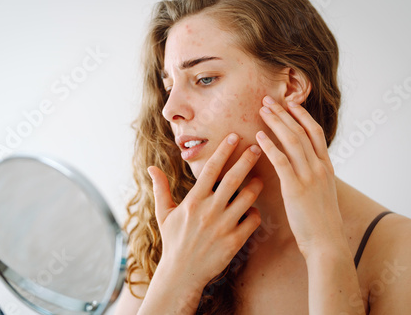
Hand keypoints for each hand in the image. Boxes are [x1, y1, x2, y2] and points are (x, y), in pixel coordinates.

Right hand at [148, 133, 262, 288]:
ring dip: (256, 186)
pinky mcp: (234, 241)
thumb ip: (161, 189)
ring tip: (259, 179)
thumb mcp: (164, 214)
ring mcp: (223, 225)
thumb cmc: (173, 241)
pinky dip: (255, 213)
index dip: (224, 151)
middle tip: (258, 148)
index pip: (211, 169)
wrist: (182, 274)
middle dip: (247, 160)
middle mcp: (209, 210)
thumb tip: (151, 168)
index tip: (235, 137)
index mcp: (193, 200)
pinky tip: (252, 210)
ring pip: (248, 198)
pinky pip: (253, 220)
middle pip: (233, 178)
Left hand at [256, 96, 345, 257]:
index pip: (315, 133)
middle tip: (268, 100)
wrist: (327, 243)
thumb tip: (303, 169)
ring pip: (292, 140)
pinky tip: (259, 136)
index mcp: (326, 167)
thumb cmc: (321, 222)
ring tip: (262, 110)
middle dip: (284, 113)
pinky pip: (281, 160)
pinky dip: (270, 146)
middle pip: (301, 131)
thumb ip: (314, 178)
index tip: (290, 103)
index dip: (302, 116)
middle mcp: (320, 167)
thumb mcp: (322, 194)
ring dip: (275, 122)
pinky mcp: (296, 188)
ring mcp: (309, 176)